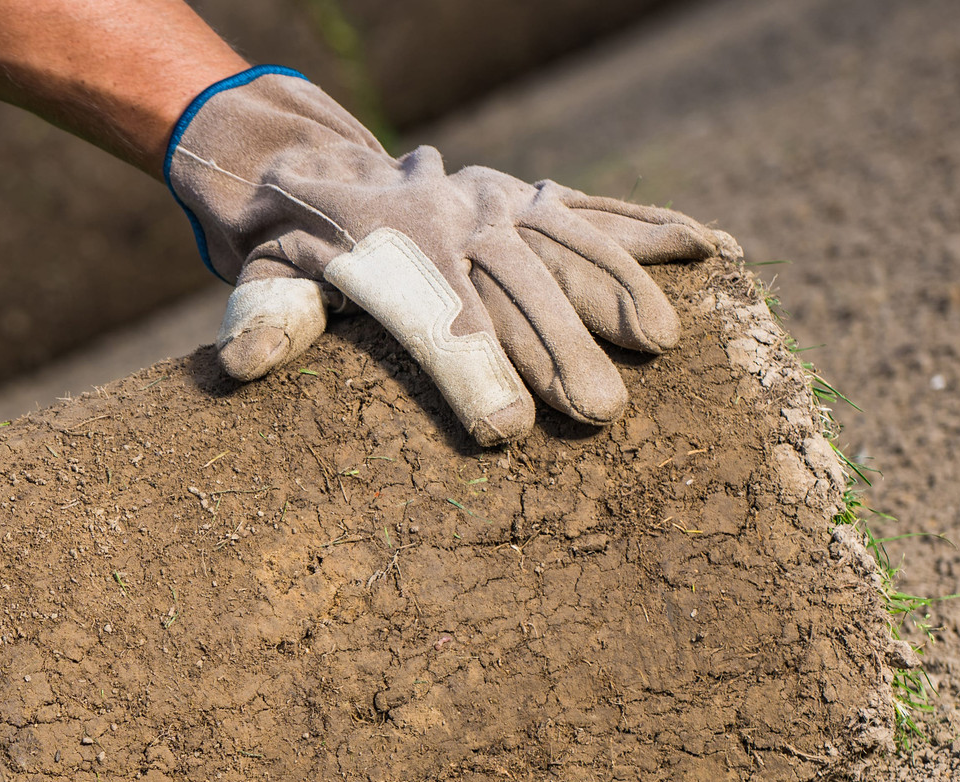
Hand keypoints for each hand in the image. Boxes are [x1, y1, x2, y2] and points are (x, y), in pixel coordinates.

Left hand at [165, 69, 728, 444]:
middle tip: (601, 415)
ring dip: (621, 293)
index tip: (505, 433)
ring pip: (570, 244)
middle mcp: (457, 214)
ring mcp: (501, 198)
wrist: (317, 170)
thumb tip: (244, 362)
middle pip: (517, 290)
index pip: (437, 318)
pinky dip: (656, 229)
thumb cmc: (293, 252)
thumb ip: (262, 319)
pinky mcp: (531, 193)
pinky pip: (600, 209)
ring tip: (662, 347)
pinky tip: (715, 252)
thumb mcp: (261, 280)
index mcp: (393, 247)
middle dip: (562, 351)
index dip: (471, 375)